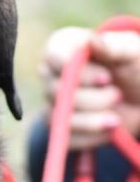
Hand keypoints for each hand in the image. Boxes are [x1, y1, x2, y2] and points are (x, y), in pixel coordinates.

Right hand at [41, 27, 139, 149]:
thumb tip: (95, 42)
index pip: (55, 61)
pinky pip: (66, 138)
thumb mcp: (133, 51)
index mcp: (61, 47)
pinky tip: (109, 130)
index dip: (81, 74)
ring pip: (60, 118)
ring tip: (116, 118)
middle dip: (94, 99)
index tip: (107, 78)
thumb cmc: (134, 66)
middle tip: (118, 95)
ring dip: (94, 121)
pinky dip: (93, 137)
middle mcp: (49, 74)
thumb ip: (116, 45)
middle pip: (57, 93)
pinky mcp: (59, 127)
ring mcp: (51, 102)